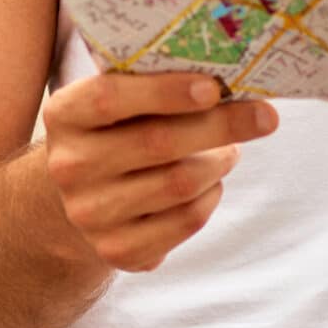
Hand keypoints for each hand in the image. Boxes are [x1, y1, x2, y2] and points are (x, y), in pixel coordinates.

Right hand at [40, 70, 278, 272]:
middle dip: (220, 126)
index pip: (110, 97)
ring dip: (219, 162)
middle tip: (263, 115)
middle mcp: (69, 166)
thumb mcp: (114, 101)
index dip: (165, 92)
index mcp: (64, 115)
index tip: (213, 87)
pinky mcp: (117, 251)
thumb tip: (226, 76)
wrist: (78, 196)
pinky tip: (212, 183)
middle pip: (157, 143)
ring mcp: (90, 214)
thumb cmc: (113, 131)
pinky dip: (211, 197)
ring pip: (179, 184)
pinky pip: (185, 221)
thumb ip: (150, 84)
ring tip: (231, 149)